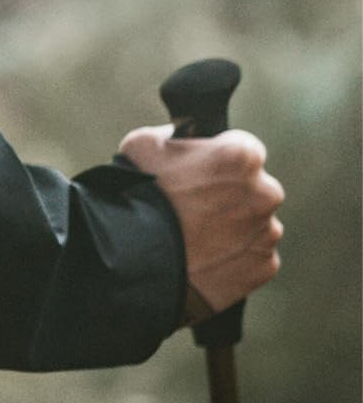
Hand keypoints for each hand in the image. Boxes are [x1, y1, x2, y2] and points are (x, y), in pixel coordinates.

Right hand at [119, 124, 284, 320]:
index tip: (204, 169)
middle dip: (233, 194)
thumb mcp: (145, 144)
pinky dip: (236, 256)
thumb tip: (184, 138)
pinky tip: (205, 256)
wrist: (136, 257)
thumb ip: (176, 136)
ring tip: (197, 235)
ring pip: (256, 224)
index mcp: (241, 157)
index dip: (221, 156)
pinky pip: (254, 256)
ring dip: (234, 226)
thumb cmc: (138, 195)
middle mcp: (264, 194)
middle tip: (196, 205)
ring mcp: (266, 233)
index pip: (246, 148)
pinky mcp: (263, 266)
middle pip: (256, 188)